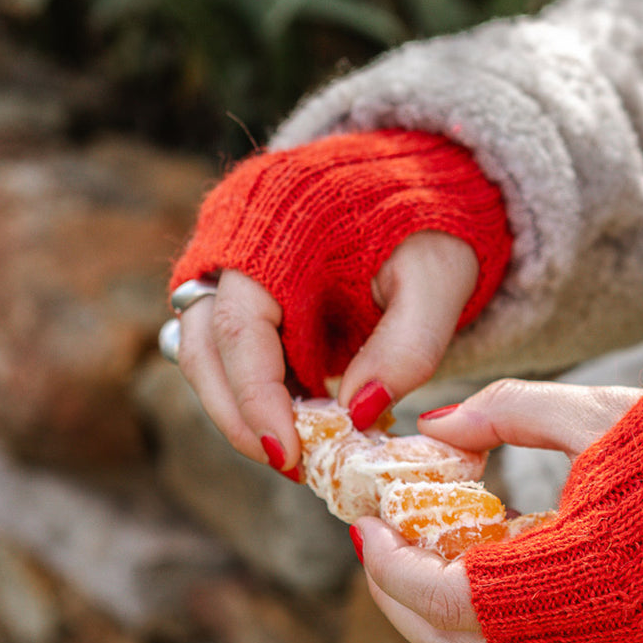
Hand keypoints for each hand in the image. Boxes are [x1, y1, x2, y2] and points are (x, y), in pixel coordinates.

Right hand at [176, 231, 478, 473]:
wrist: (420, 178)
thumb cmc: (433, 224)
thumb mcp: (439, 280)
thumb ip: (407, 346)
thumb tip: (358, 416)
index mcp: (277, 227)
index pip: (239, 328)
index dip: (254, 400)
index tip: (289, 453)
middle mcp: (236, 238)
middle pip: (204, 346)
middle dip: (241, 417)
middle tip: (291, 463)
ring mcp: (228, 257)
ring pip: (203, 349)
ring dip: (242, 404)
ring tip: (299, 444)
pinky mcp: (239, 280)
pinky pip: (228, 341)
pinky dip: (257, 382)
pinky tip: (302, 410)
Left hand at [352, 378, 641, 642]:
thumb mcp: (597, 414)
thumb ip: (509, 411)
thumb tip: (435, 424)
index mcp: (570, 576)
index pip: (444, 595)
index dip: (389, 562)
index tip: (364, 522)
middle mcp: (579, 634)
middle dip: (397, 594)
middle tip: (375, 542)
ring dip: (434, 610)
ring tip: (418, 551)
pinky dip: (481, 616)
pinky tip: (482, 561)